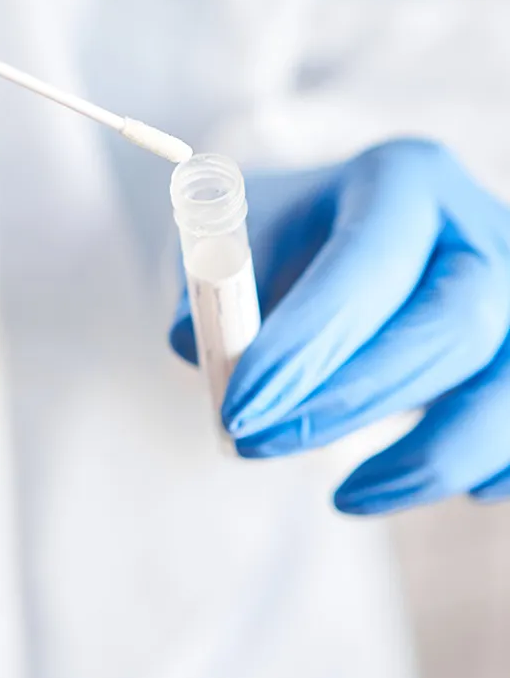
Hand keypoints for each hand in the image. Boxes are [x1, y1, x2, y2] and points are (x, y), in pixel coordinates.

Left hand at [170, 139, 509, 514]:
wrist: (343, 234)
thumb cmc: (287, 239)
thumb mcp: (236, 244)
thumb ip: (215, 294)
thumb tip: (198, 351)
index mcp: (400, 178)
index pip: (367, 261)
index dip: (307, 342)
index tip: (241, 408)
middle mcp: (476, 225)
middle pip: (451, 324)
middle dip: (352, 403)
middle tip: (259, 444)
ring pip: (506, 386)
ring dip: (426, 459)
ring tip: (344, 498)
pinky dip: (480, 465)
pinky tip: (411, 480)